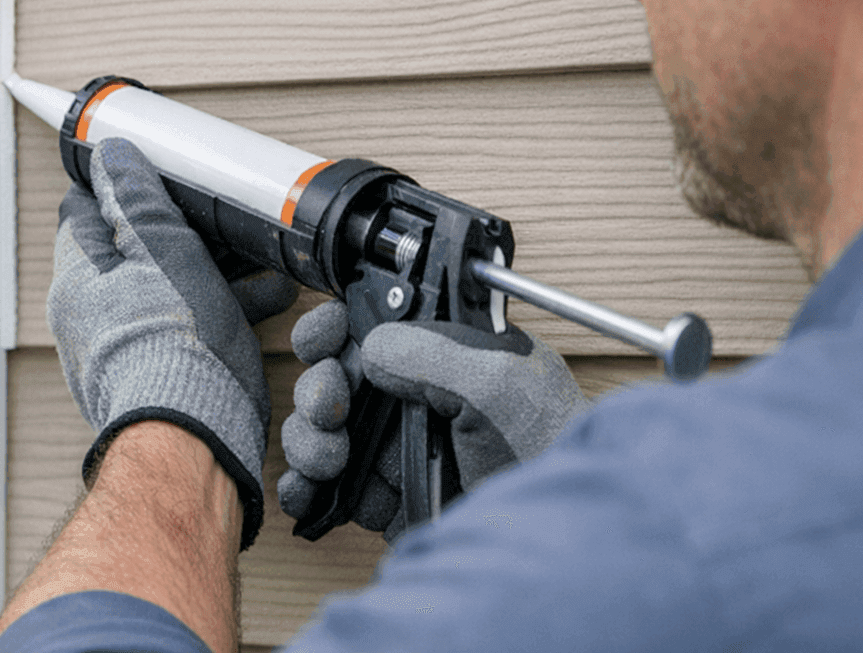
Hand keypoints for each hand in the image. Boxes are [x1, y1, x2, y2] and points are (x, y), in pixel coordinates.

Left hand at [48, 136, 297, 549]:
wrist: (193, 438)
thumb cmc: (171, 344)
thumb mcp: (160, 246)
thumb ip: (137, 197)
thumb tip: (112, 156)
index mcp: (78, 276)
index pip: (85, 211)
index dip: (120, 185)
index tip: (153, 173)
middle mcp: (92, 315)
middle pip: (134, 251)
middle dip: (182, 231)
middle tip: (220, 218)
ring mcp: (125, 348)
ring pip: (169, 289)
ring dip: (214, 270)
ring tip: (261, 261)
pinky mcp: (159, 376)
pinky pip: (188, 326)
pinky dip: (223, 308)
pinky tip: (268, 299)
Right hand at [276, 300, 589, 540]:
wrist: (557, 538)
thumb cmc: (550, 452)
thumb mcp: (500, 381)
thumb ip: (431, 351)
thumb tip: (372, 348)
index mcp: (445, 351)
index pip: (374, 323)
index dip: (336, 326)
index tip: (325, 338)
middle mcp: (417, 395)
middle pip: (334, 376)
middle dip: (316, 389)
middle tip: (329, 408)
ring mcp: (399, 448)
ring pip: (322, 430)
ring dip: (309, 441)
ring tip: (331, 459)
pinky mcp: (387, 497)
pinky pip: (328, 486)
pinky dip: (305, 488)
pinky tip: (308, 491)